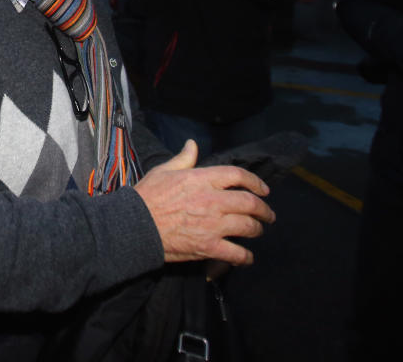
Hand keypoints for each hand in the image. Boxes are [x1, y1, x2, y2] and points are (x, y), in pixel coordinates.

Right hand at [134, 140, 275, 265]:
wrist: (134, 226)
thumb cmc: (147, 196)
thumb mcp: (163, 171)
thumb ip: (183, 159)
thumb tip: (193, 144)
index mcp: (201, 179)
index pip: (238, 176)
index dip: (255, 182)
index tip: (263, 189)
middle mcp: (212, 201)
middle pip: (250, 202)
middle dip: (263, 209)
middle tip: (267, 214)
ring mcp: (212, 225)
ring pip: (248, 227)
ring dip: (257, 230)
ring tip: (258, 231)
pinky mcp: (208, 247)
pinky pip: (236, 253)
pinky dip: (245, 257)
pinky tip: (247, 258)